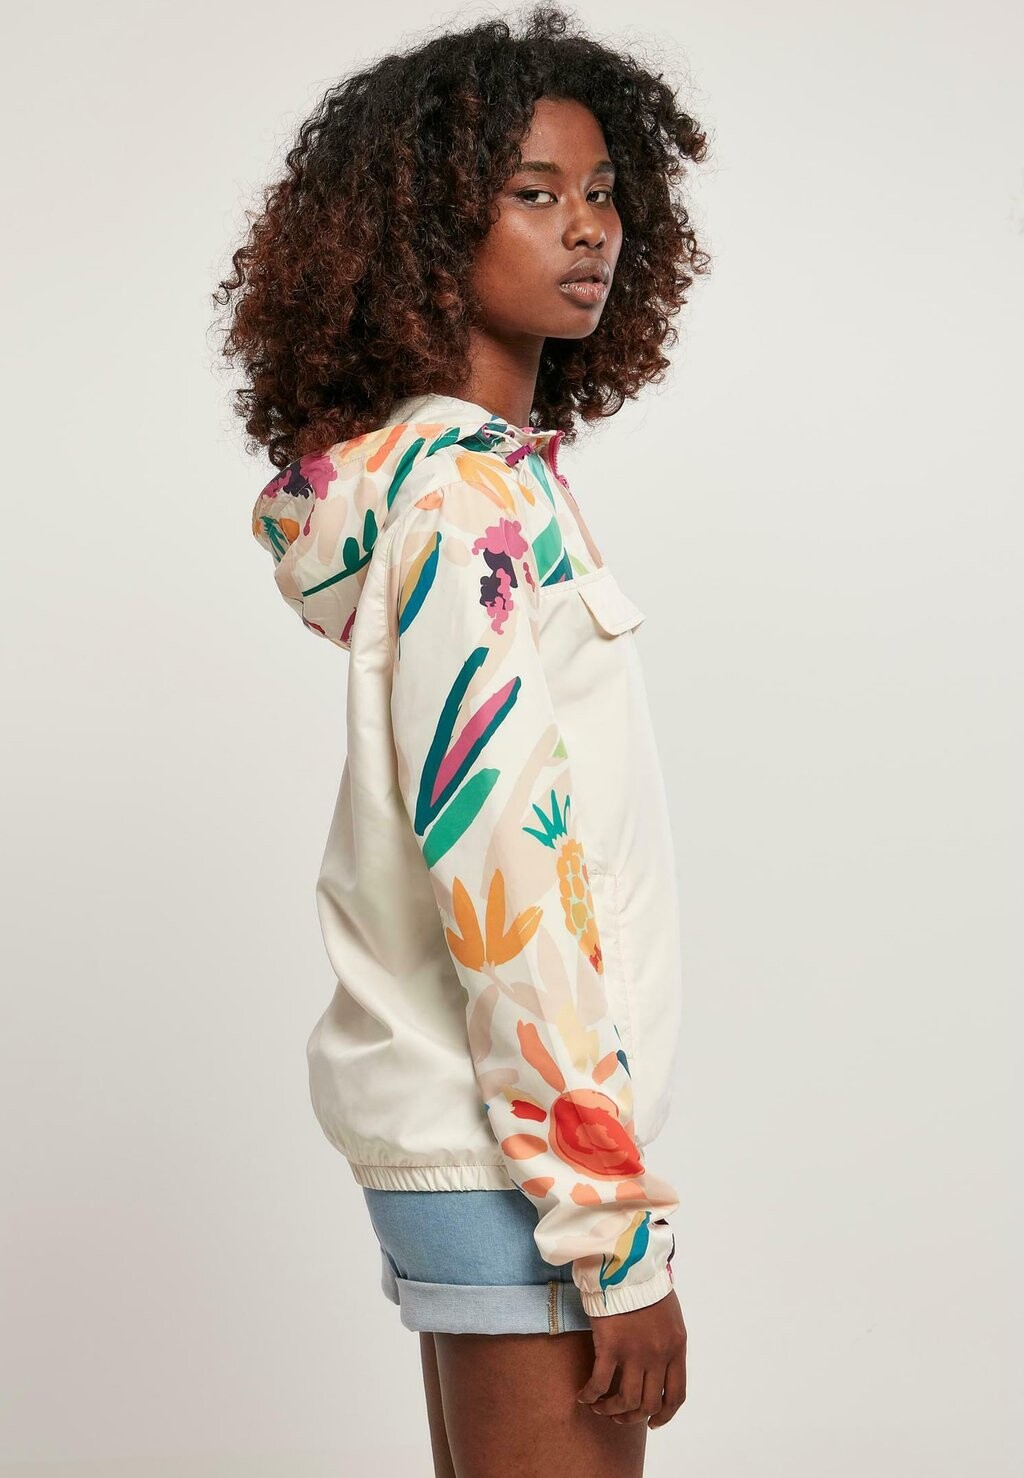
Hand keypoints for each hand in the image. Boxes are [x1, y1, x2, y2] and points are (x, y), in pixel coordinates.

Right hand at [576, 1288, 686, 1428]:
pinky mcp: (610, 1345)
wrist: (627, 1262)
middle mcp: (659, 1355)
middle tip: (619, 1416)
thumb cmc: (646, 1283)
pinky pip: (600, 1382)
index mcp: (676, 1347)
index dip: (664, 1415)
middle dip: (633, 1416)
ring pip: (626, 1400)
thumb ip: (667, 1341)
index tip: (652, 1422)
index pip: (676, 1395)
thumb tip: (659, 1364)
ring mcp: (635, 1352)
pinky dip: (591, 1395)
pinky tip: (583, 1396)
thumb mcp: (670, 1315)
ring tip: (600, 1408)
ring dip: (612, 1411)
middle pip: (649, 1403)